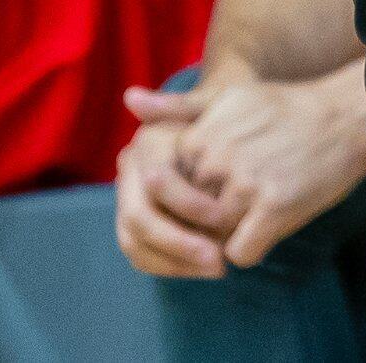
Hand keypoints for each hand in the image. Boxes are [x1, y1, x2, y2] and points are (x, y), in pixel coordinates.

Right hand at [115, 91, 238, 278]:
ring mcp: (129, 201)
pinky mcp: (140, 225)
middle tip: (218, 262)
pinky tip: (205, 269)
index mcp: (144, 146)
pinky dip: (171, 266)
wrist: (237, 128)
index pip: (153, 183)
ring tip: (216, 268)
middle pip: (138, 219)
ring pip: (135, 243)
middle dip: (177, 244)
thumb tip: (131, 97)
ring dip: (174, 262)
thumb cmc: (233, 115)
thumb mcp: (217, 105)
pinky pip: (143, 255)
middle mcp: (128, 173)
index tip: (220, 220)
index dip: (185, 203)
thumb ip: (183, 104)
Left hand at [162, 63, 365, 270]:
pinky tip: (271, 223)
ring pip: (213, 237)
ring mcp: (246, 184)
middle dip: (212, 217)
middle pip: (192, 216)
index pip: (172, 191)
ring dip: (233, 232)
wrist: (349, 115)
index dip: (196, 194)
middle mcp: (218, 158)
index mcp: (201, 136)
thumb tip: (128, 101)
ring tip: (263, 203)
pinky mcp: (274, 207)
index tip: (225, 179)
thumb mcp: (231, 98)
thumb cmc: (288, 110)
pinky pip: (240, 253)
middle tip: (250, 192)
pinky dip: (253, 247)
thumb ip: (178, 107)